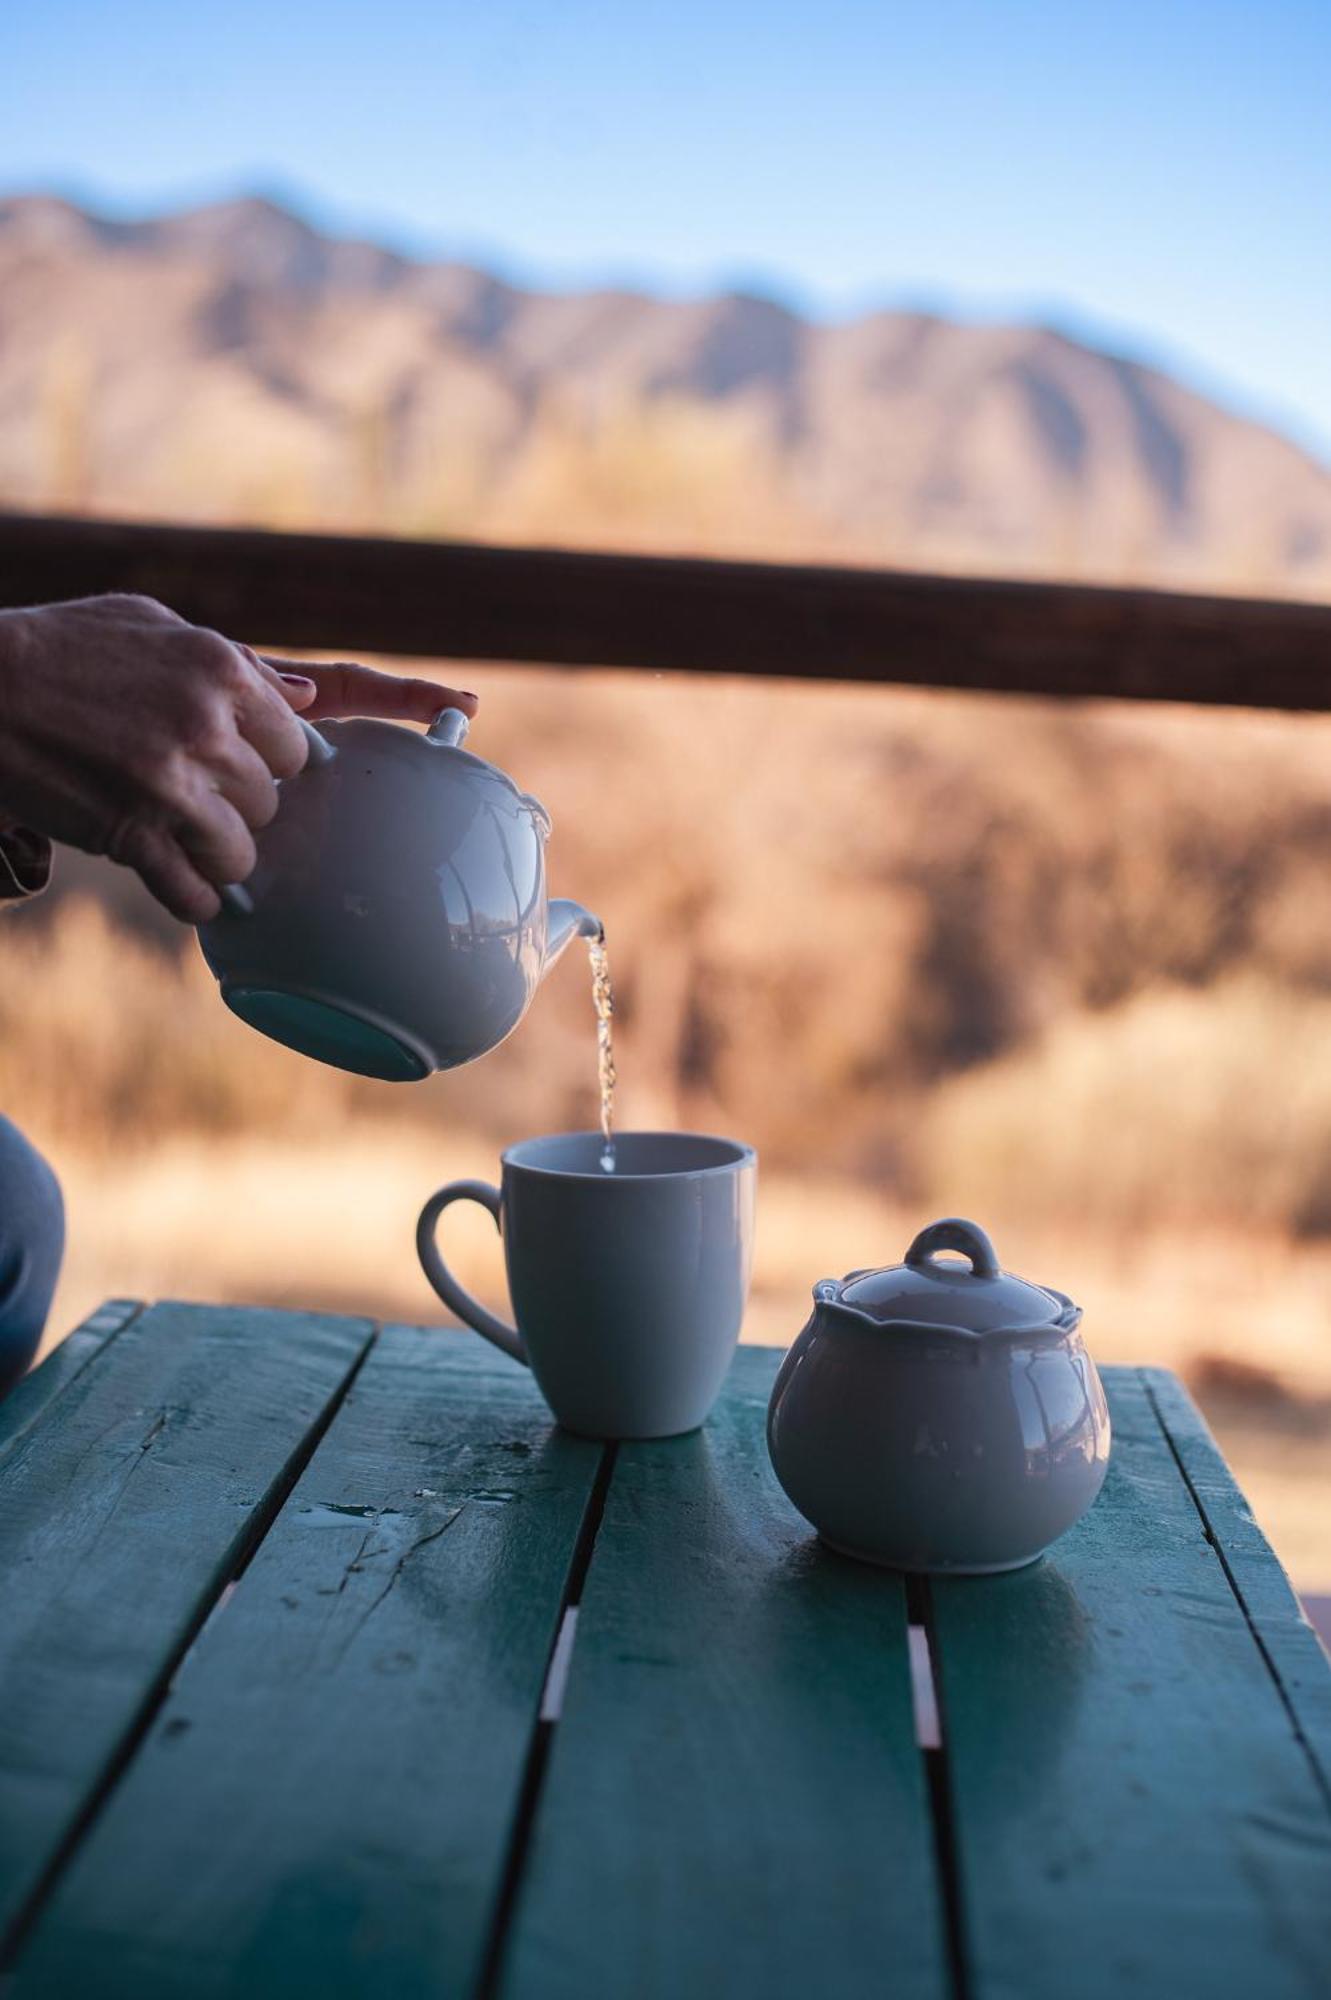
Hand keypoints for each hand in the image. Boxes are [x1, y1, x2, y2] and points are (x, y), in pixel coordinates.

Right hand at [0, 595, 477, 921]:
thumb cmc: (63, 647)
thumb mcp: (151, 624)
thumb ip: (238, 661)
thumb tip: (309, 697)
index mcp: (221, 669)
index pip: (293, 745)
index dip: (266, 760)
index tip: (235, 762)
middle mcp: (205, 725)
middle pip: (268, 800)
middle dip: (236, 805)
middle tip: (198, 797)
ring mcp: (167, 783)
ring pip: (239, 852)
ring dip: (216, 855)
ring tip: (187, 840)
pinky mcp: (128, 831)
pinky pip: (191, 890)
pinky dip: (194, 899)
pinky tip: (186, 890)